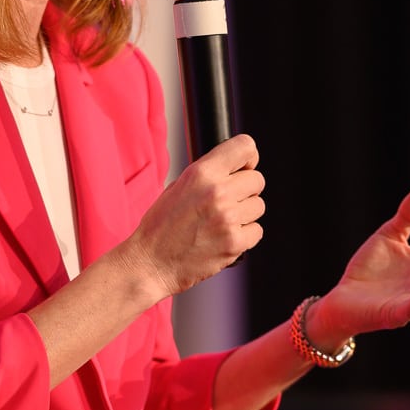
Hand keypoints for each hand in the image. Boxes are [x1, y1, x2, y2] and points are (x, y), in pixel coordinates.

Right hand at [125, 134, 265, 296]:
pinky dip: (245, 235)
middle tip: (228, 202)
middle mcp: (217, 191)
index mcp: (201, 172)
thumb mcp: (179, 186)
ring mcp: (228, 218)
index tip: (244, 169)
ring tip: (221, 222)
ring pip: (258, 206)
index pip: (245, 147)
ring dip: (245, 214)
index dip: (249, 158)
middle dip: (246, 190)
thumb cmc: (162, 225)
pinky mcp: (235, 242)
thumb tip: (238, 169)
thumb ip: (209, 174)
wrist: (150, 262)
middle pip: (257, 180)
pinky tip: (224, 237)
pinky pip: (256, 230)